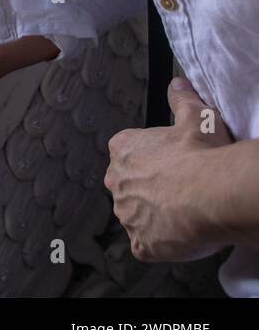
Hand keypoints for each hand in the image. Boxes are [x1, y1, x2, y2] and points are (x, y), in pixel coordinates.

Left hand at [104, 77, 233, 261]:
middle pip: (129, 187)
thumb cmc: (202, 153)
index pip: (128, 155)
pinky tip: (179, 236)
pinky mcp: (141, 244)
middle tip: (180, 191)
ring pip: (137, 217)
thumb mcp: (195, 117)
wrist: (213, 192)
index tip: (172, 165)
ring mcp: (127, 216)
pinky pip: (146, 246)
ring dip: (155, 217)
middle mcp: (116, 182)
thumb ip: (181, 99)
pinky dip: (160, 244)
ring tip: (184, 214)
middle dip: (150, 190)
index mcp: (123, 150)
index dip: (152, 161)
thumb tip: (176, 84)